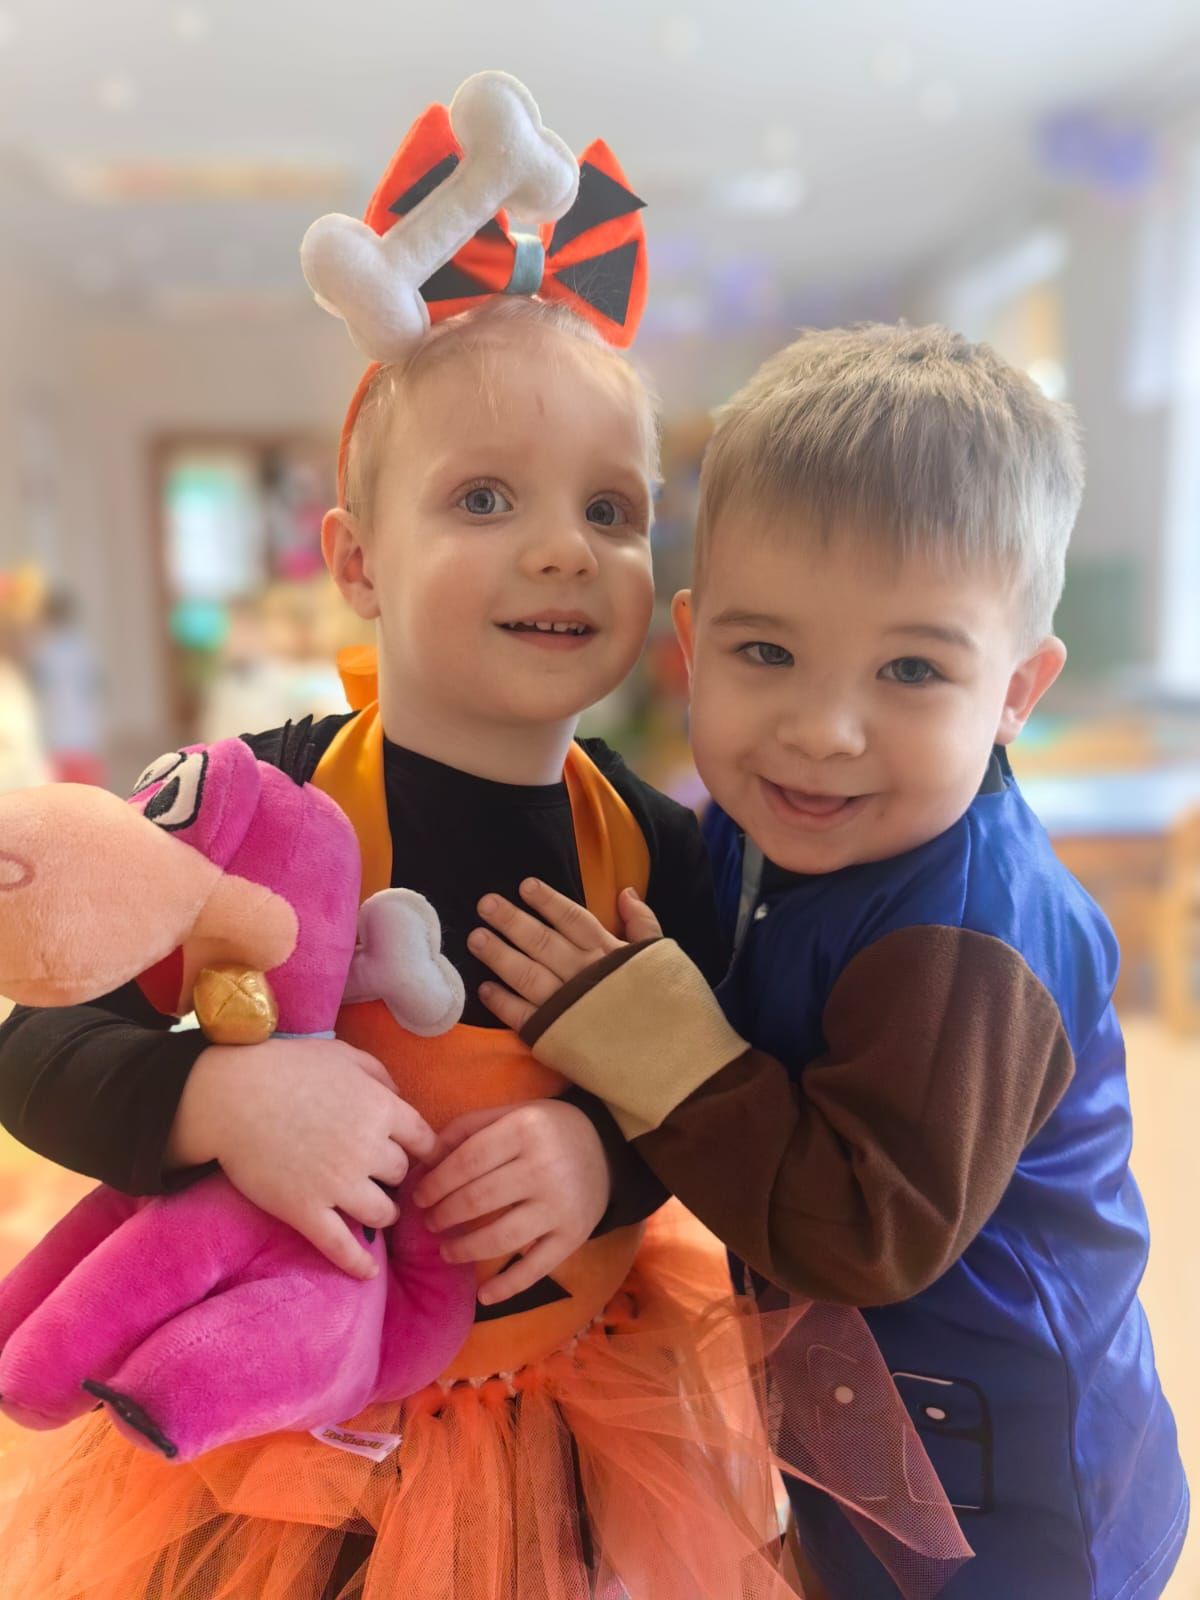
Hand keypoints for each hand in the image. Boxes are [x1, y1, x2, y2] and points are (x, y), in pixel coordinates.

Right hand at [168, 1036, 437, 1279]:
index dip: (416, 1147)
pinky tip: (368, 1271)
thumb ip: (379, 1075)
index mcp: (380, 1110)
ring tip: (374, 1210)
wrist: (230, 1095)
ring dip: (382, 1212)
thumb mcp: (343, 1056)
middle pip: (401, 1175)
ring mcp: (337, 1184)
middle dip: (392, 1174)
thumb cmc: (286, 1067)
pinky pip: (341, 1246)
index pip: (423, 1140)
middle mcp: (367, 1149)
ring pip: (382, 1213)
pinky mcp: (305, 1210)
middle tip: (378, 1175)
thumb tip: (399, 1098)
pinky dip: (358, 1263)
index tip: (407, 1151)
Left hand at [413, 1099, 610, 1305]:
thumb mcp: (511, 1113)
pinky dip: (508, 1287)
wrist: (607, 1151)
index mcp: (525, 1130)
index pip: (467, 1161)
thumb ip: (468, 1128)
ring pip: (501, 1236)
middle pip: (478, 1200)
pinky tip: (483, 1295)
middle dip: (444, 1215)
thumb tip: (426, 1157)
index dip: (436, 1182)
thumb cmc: (547, 1130)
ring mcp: (560, 1206)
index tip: (419, 1196)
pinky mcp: (573, 1237)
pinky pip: (536, 1268)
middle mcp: (544, 1167)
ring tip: (446, 1251)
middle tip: (429, 1223)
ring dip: (465, 1249)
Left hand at [468, 879, 662, 1030]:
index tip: (524, 885)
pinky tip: (485, 988)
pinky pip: (523, 1016)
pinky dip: (503, 1002)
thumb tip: (625, 892)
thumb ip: (643, 924)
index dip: (548, 901)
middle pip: (542, 942)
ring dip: (499, 956)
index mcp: (610, 954)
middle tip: (485, 903)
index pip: (573, 919)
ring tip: (476, 938)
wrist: (671, 1065)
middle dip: (512, 921)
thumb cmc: (668, 1009)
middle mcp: (585, 975)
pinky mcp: (555, 1037)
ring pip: (526, 974)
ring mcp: (567, 1007)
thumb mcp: (663, 959)